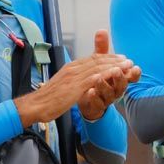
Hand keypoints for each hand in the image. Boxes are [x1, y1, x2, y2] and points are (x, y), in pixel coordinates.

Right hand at [15, 46, 138, 127]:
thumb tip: (80, 80)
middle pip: (97, 61)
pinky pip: (91, 79)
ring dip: (113, 66)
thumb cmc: (48, 98)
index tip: (119, 58)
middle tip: (128, 60)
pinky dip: (104, 75)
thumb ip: (73, 80)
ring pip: (97, 68)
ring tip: (126, 66)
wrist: (36, 105)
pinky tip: (113, 74)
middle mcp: (72, 69)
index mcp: (70, 68)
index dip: (107, 58)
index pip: (92, 59)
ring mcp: (73, 77)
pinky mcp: (74, 87)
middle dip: (114, 60)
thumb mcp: (63, 85)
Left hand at [77, 30, 140, 120]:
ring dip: (105, 85)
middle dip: (120, 77)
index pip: (131, 76)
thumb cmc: (98, 79)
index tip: (135, 67)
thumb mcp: (99, 63)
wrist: (86, 99)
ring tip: (99, 78)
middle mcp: (115, 89)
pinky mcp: (96, 106)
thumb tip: (102, 30)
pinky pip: (97, 103)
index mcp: (119, 78)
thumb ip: (102, 48)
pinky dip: (94, 97)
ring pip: (109, 94)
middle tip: (116, 70)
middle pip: (122, 85)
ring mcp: (106, 99)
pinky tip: (90, 91)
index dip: (134, 73)